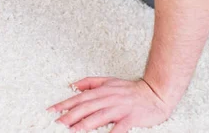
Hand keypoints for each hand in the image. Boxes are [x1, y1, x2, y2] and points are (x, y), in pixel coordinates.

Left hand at [46, 77, 173, 131]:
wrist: (156, 93)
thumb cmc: (131, 89)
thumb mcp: (108, 81)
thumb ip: (90, 83)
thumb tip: (73, 85)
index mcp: (102, 91)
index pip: (79, 98)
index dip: (64, 104)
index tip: (52, 111)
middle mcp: (109, 98)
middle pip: (86, 107)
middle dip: (70, 116)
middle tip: (58, 123)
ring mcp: (120, 108)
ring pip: (99, 116)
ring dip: (84, 124)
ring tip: (72, 131)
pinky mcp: (131, 118)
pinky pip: (120, 128)